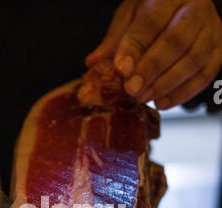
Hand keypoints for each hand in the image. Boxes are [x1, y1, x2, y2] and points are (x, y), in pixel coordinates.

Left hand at [86, 0, 221, 108]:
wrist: (185, 7)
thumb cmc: (155, 10)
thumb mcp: (130, 15)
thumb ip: (115, 39)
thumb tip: (94, 62)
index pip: (151, 21)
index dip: (134, 47)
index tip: (120, 70)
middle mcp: (195, 8)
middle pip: (175, 42)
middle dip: (151, 70)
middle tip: (132, 90)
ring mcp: (211, 29)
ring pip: (193, 60)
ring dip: (166, 84)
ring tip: (145, 98)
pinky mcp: (218, 50)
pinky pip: (205, 75)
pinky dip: (183, 93)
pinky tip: (163, 103)